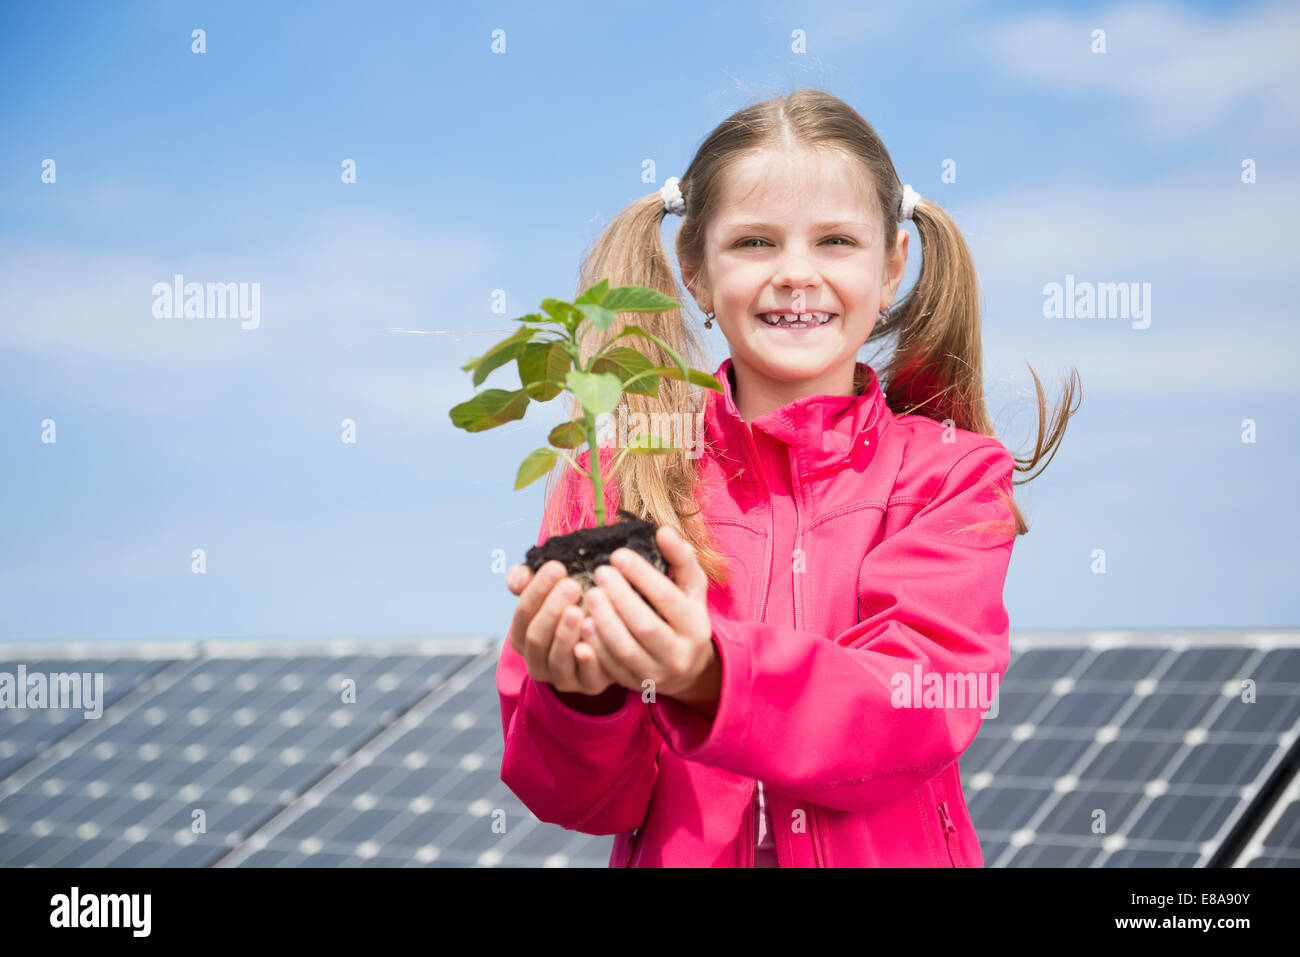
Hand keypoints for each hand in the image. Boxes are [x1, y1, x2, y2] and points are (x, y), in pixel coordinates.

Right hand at [505, 561, 619, 695]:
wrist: (608, 634)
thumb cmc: (572, 604)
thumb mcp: (550, 590)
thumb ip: (529, 580)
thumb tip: (520, 576)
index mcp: (522, 637)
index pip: (523, 614)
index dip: (537, 590)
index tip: (556, 567)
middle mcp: (537, 662)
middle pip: (536, 638)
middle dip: (551, 610)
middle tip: (571, 586)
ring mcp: (562, 678)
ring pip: (558, 660)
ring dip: (566, 634)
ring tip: (579, 610)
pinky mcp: (589, 686)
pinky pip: (587, 676)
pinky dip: (590, 659)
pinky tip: (595, 635)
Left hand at [580, 525, 716, 703]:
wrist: (688, 667)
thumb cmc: (685, 615)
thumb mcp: (692, 587)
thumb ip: (681, 558)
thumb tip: (664, 531)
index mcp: (695, 625)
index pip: (667, 597)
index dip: (641, 575)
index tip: (618, 554)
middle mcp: (679, 653)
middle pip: (645, 626)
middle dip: (619, 598)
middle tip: (598, 573)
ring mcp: (656, 673)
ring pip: (625, 650)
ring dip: (603, 622)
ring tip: (588, 596)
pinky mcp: (635, 684)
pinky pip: (611, 668)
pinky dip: (595, 647)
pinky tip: (583, 626)